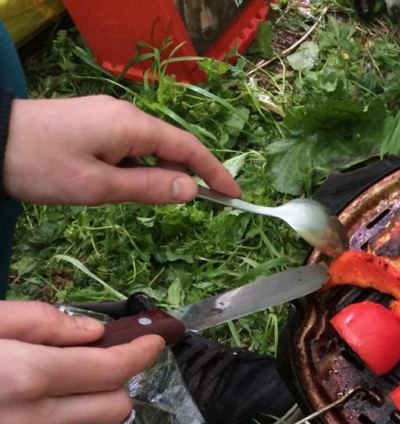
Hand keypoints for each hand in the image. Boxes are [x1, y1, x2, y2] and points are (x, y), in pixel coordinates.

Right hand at [0, 301, 164, 423]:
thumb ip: (40, 321)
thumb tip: (92, 333)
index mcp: (28, 378)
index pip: (109, 373)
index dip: (139, 355)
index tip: (155, 341)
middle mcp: (30, 420)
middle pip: (111, 411)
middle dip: (118, 382)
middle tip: (101, 354)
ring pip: (74, 420)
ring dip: (74, 395)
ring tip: (31, 365)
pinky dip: (36, 408)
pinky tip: (4, 391)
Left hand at [3, 95, 241, 205]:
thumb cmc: (40, 164)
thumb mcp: (98, 185)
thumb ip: (148, 188)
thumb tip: (191, 191)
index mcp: (132, 126)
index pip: (189, 148)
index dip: (215, 172)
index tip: (235, 196)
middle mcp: (125, 115)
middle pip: (172, 146)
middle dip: (189, 175)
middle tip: (203, 207)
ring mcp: (107, 118)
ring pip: (149, 149)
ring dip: (158, 174)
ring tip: (151, 201)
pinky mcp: (92, 125)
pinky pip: (128, 148)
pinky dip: (138, 169)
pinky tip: (124, 187)